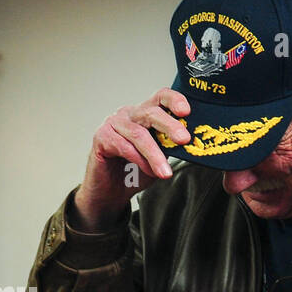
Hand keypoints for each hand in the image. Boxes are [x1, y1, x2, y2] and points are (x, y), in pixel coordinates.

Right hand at [75, 88, 190, 230]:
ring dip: (154, 154)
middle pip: (150, 112)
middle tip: (184, 139)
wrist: (110, 193)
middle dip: (170, 126)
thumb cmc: (134, 172)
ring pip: (138, 134)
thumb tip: (190, 143)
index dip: (174, 100)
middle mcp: (129, 114)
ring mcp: (113, 124)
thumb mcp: (158, 156)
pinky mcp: (101, 137)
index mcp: (145, 113)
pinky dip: (139, 160)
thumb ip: (169, 146)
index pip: (160, 98)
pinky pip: (123, 146)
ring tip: (165, 172)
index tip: (187, 111)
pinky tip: (148, 171)